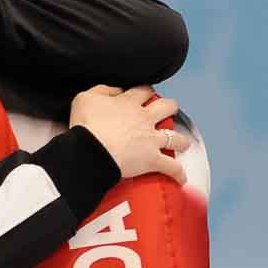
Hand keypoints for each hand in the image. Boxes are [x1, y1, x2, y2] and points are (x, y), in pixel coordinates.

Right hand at [69, 85, 188, 183]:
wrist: (90, 151)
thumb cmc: (85, 126)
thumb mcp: (85, 98)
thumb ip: (103, 90)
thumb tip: (116, 91)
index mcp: (129, 103)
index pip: (144, 90)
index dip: (146, 91)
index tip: (145, 94)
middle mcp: (144, 119)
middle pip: (167, 107)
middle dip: (170, 108)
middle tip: (168, 111)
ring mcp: (151, 140)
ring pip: (175, 137)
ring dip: (181, 141)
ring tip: (182, 144)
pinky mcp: (153, 160)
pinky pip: (172, 167)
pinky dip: (178, 173)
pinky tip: (181, 177)